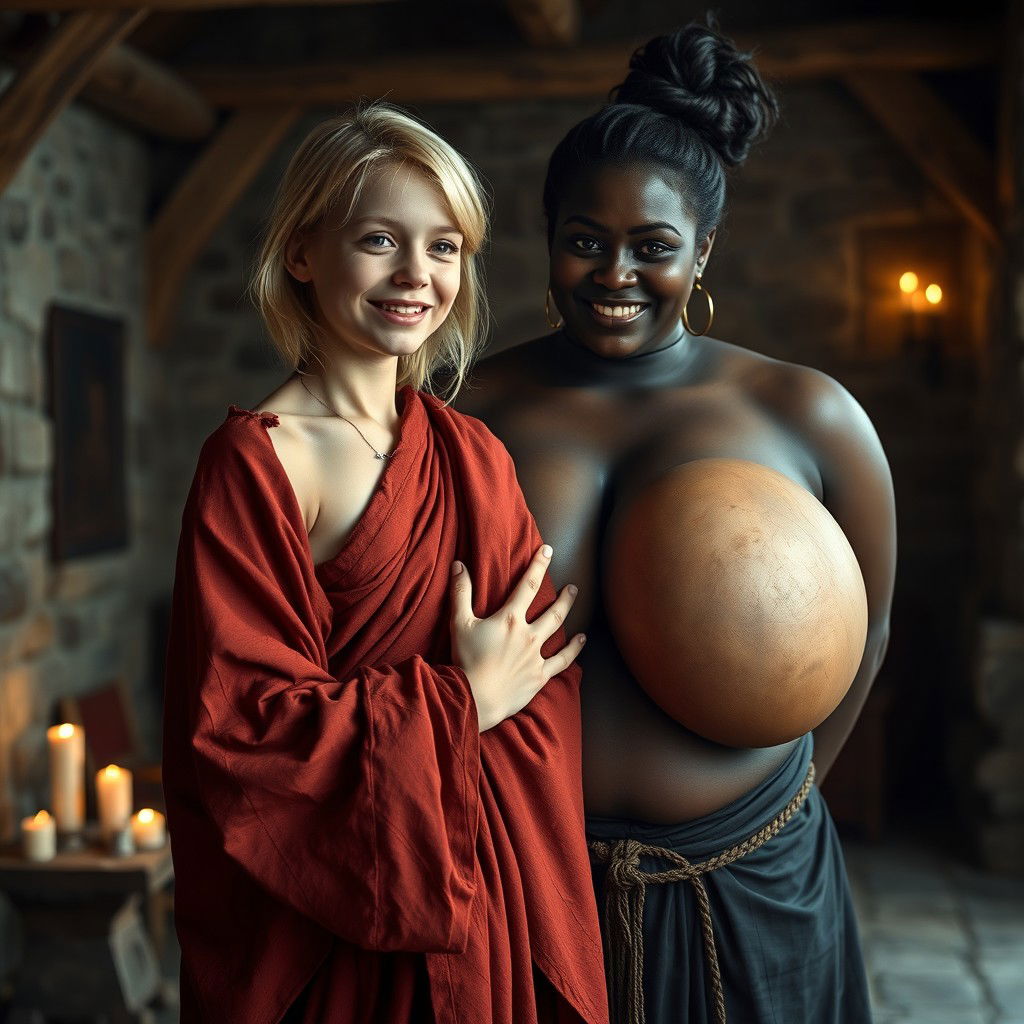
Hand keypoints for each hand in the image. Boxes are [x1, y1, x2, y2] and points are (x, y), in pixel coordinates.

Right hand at [450, 545, 585, 730]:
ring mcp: (536, 656)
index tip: (548, 550)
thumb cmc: (465, 660)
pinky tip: (582, 640)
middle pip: (552, 610)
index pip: (528, 585)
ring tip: (575, 601)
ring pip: (558, 630)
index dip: (539, 565)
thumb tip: (459, 565)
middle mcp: (527, 634)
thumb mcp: (459, 623)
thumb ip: (461, 592)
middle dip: (564, 596)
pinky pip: (562, 661)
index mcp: (509, 619)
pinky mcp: (540, 675)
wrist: (475, 698)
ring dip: (568, 613)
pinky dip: (574, 650)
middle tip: (573, 585)